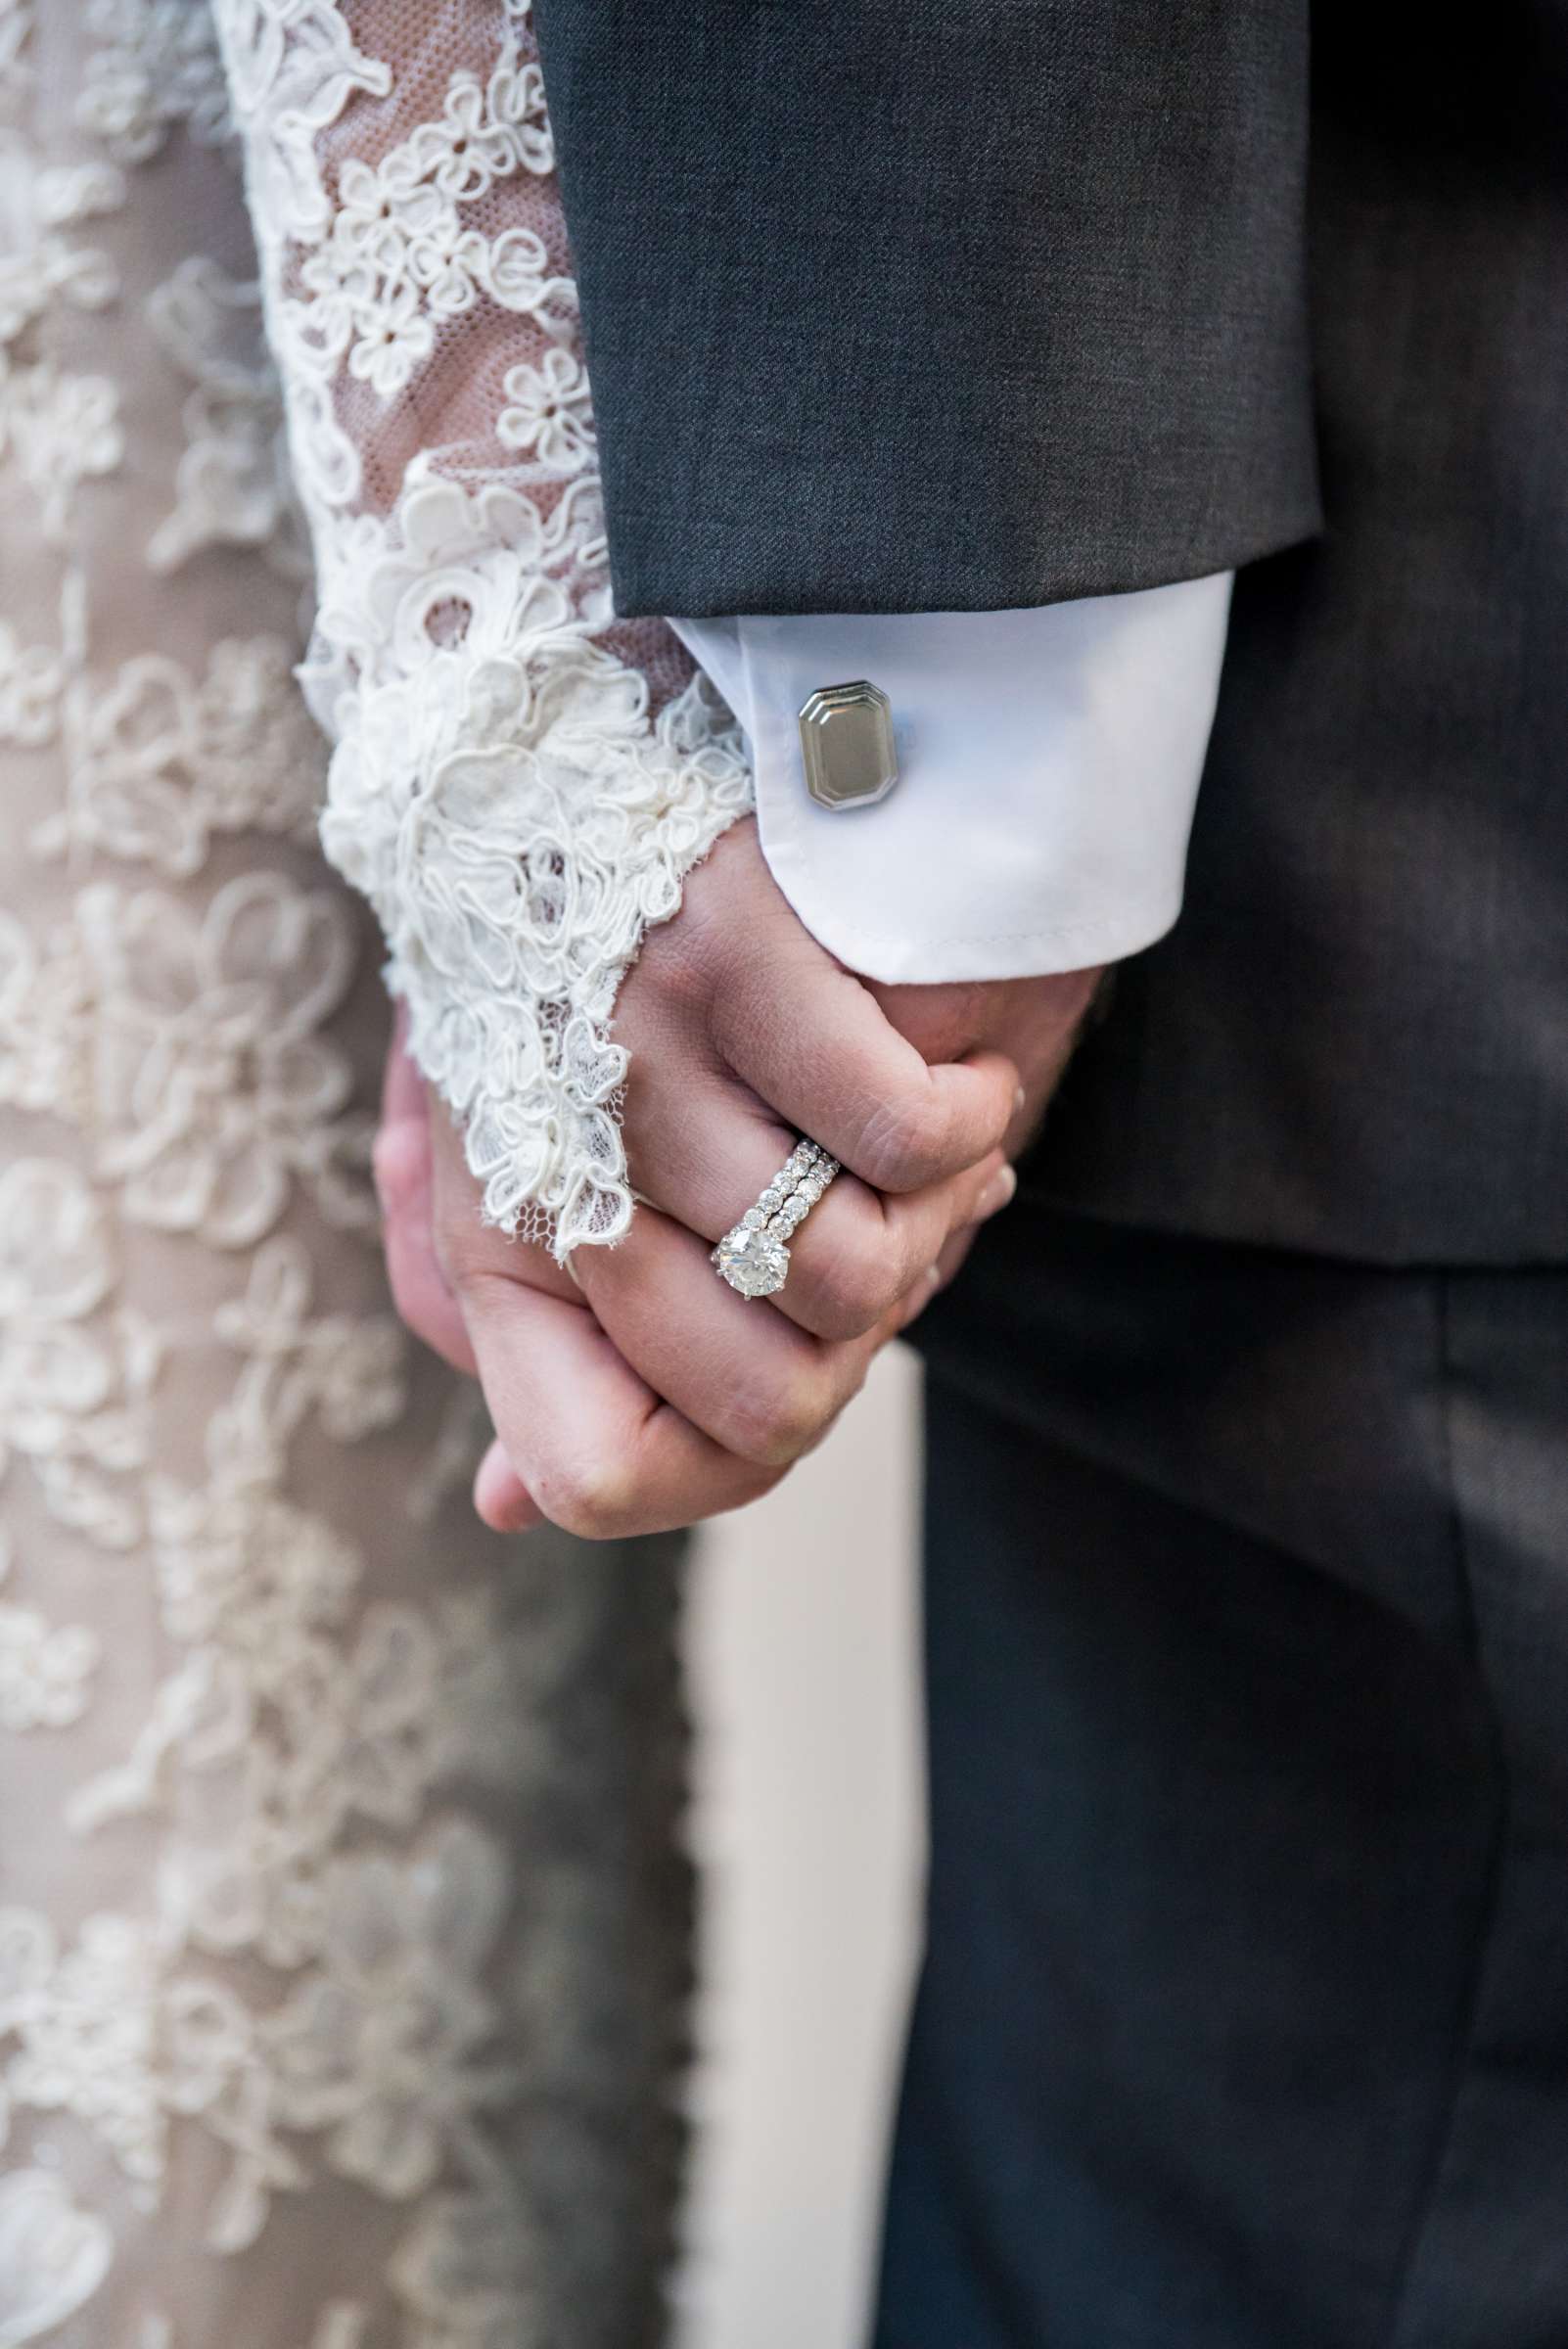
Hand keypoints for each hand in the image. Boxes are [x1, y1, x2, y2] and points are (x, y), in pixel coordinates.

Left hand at [376, 820, 1096, 1537]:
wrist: (596, 725)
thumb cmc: (605, 981)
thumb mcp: (544, 1163)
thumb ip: (546, 1343)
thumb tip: (509, 1500)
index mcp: (489, 1230)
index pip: (600, 1476)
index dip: (722, 1459)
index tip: (790, 1348)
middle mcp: (545, 1156)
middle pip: (766, 1404)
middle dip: (861, 1330)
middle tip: (887, 1223)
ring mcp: (631, 1053)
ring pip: (853, 1277)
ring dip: (933, 1217)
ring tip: (923, 1124)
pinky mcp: (726, 952)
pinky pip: (906, 1137)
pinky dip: (969, 1115)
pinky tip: (953, 1059)